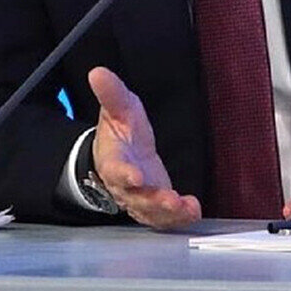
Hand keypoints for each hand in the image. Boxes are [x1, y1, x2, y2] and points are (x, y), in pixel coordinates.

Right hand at [87, 66, 201, 228]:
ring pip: (151, 212)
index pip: (115, 169)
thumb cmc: (121, 132)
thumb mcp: (119, 109)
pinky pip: (164, 218)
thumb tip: (97, 72)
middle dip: (152, 200)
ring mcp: (140, 199)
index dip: (124, 174)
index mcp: (113, 161)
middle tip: (170, 200)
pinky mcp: (154, 207)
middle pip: (136, 197)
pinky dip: (178, 218)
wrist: (120, 156)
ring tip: (186, 208)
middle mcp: (125, 186)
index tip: (135, 176)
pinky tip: (193, 212)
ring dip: (168, 212)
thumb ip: (112, 94)